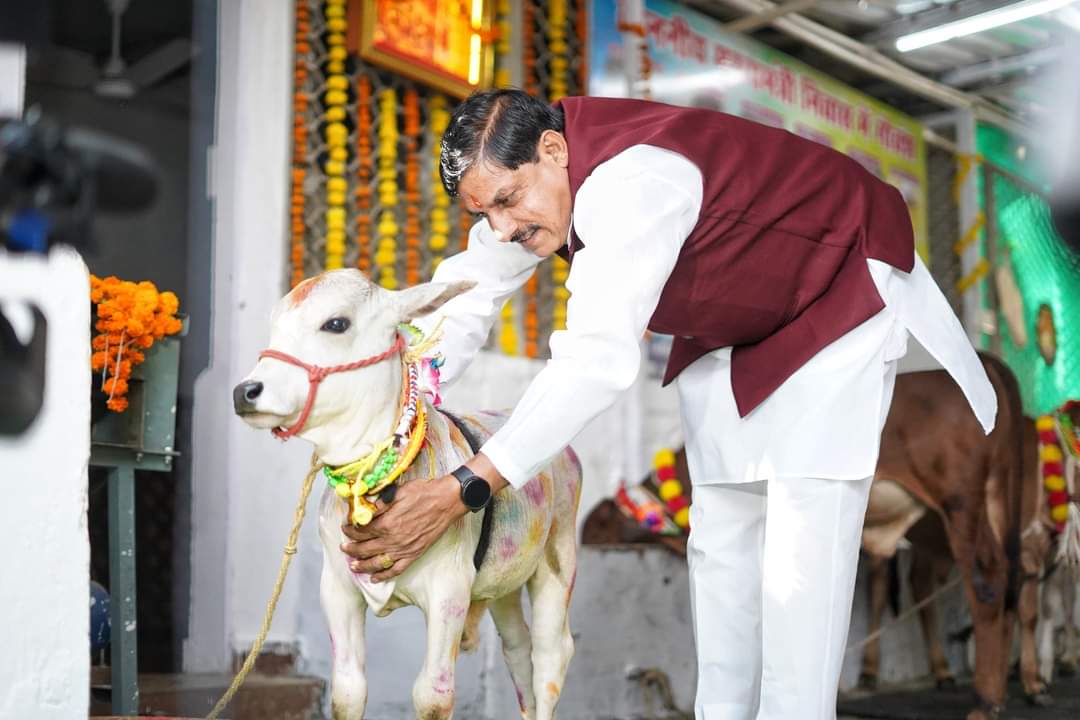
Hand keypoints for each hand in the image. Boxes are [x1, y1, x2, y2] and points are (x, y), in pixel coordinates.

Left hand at [340, 474, 465, 581]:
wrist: (447, 501)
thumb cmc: (423, 492)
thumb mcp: (398, 492)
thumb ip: (379, 503)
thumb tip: (362, 510)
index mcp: (386, 523)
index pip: (361, 531)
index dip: (350, 530)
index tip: (345, 528)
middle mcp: (392, 539)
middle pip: (365, 548)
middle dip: (351, 549)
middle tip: (344, 548)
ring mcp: (403, 549)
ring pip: (377, 562)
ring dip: (362, 565)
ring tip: (353, 566)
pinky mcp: (414, 554)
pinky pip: (396, 569)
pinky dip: (384, 576)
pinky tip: (375, 578)